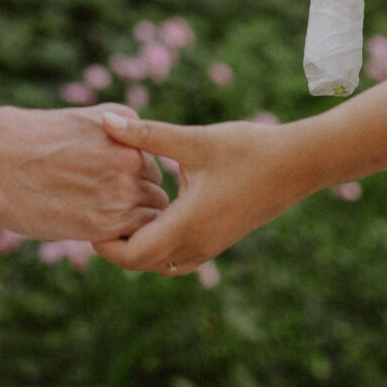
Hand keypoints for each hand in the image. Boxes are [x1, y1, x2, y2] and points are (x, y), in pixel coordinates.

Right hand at [0, 105, 170, 242]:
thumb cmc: (22, 139)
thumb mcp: (75, 121)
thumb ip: (108, 135)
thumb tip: (122, 159)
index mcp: (124, 121)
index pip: (148, 154)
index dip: (129, 172)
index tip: (105, 180)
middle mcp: (130, 152)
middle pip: (153, 183)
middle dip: (135, 196)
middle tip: (102, 204)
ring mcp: (122, 187)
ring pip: (152, 211)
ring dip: (133, 219)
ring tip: (100, 220)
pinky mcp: (107, 222)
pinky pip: (136, 234)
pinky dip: (124, 237)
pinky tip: (95, 231)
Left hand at [91, 114, 316, 273]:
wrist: (298, 164)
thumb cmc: (248, 149)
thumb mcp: (194, 140)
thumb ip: (148, 135)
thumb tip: (107, 122)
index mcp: (187, 225)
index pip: (132, 256)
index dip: (105, 245)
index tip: (88, 219)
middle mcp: (198, 244)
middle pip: (143, 263)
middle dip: (117, 245)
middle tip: (97, 213)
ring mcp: (211, 245)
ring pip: (162, 262)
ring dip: (140, 245)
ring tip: (125, 210)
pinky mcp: (220, 239)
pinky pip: (179, 254)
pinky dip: (161, 241)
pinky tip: (158, 207)